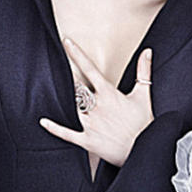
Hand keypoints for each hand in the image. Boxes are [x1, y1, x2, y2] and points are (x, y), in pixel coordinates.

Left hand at [39, 37, 153, 167]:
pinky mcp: (87, 140)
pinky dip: (54, 128)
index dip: (77, 54)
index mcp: (109, 94)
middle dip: (67, 77)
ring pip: (70, 107)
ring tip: (50, 88)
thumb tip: (147, 52)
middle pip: (76, 87)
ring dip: (62, 98)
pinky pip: (67, 133)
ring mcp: (90, 124)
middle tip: (56, 66)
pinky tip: (44, 121)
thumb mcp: (144, 94)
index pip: (90, 69)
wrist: (145, 149)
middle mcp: (97, 107)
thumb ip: (143, 71)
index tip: (67, 42)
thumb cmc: (145, 123)